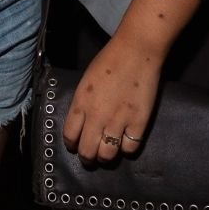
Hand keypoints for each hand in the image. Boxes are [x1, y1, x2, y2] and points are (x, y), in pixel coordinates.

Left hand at [61, 34, 161, 162]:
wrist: (136, 52)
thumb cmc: (109, 61)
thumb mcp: (86, 81)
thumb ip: (82, 103)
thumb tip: (82, 123)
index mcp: (81, 103)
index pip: (70, 136)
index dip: (72, 145)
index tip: (76, 146)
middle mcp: (97, 116)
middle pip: (87, 151)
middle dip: (87, 157)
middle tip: (92, 155)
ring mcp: (118, 121)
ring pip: (107, 155)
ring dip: (106, 157)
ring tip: (108, 152)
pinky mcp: (138, 123)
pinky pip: (130, 149)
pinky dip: (127, 149)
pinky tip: (126, 141)